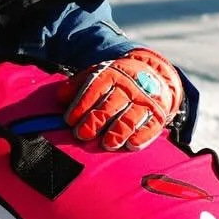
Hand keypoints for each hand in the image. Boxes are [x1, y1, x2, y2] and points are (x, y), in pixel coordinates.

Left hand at [64, 48, 182, 150]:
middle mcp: (129, 88)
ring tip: (107, 144)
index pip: (95, 89)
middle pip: (110, 106)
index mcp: (112, 75)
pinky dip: (141, 137)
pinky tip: (131, 145)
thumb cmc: (117, 80)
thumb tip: (60, 96)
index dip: (81, 105)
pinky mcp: (158, 115)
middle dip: (95, 121)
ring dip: (118, 132)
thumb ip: (78, 85)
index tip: (70, 120)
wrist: (153, 73)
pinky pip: (151, 127)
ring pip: (130, 118)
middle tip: (82, 134)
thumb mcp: (98, 75)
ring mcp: (144, 101)